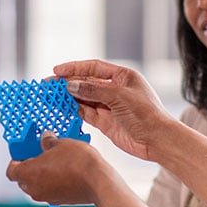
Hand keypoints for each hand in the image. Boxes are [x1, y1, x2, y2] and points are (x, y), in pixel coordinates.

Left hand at [5, 132, 117, 204]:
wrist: (98, 182)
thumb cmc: (77, 162)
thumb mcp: (61, 143)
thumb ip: (48, 141)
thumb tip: (45, 138)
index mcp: (28, 174)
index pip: (11, 171)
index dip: (15, 161)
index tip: (23, 153)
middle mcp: (34, 189)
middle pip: (22, 180)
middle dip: (28, 168)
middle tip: (39, 156)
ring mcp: (47, 197)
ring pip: (36, 186)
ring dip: (40, 176)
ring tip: (54, 162)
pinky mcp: (59, 201)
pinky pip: (49, 191)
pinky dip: (51, 183)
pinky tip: (63, 171)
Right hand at [53, 59, 170, 161]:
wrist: (157, 140)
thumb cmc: (146, 113)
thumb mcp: (119, 96)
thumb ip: (93, 90)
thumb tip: (70, 85)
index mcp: (122, 77)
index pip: (94, 67)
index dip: (75, 68)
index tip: (57, 70)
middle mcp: (115, 89)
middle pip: (86, 82)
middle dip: (68, 83)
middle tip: (49, 84)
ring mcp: (109, 106)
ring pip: (84, 98)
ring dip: (68, 96)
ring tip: (51, 96)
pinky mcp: (105, 122)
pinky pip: (86, 112)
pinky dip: (74, 109)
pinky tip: (62, 107)